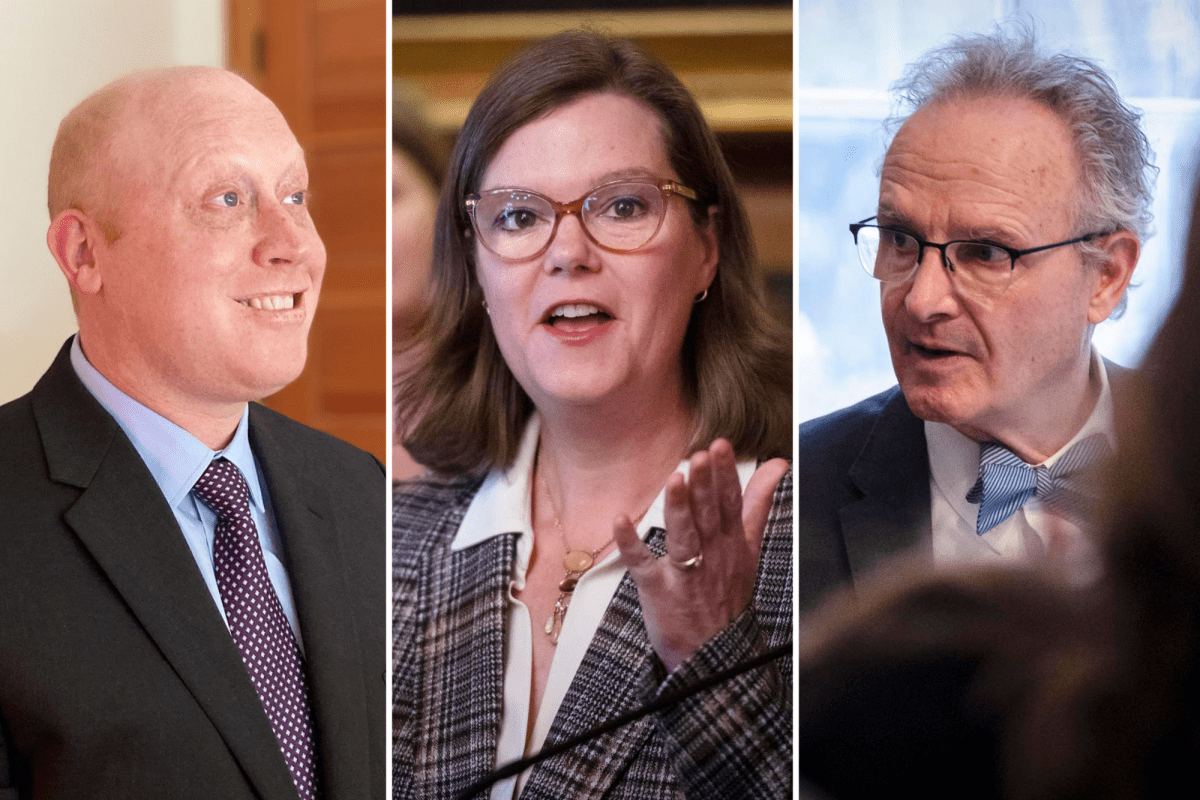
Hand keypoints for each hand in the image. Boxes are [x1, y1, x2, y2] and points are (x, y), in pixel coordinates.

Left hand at [614, 439, 787, 671]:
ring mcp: (684, 574)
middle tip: (701, 456)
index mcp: (732, 544)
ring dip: (678, 509)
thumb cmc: (725, 596)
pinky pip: (643, 565)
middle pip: (709, 516)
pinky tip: (620, 521)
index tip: (721, 446)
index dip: (726, 475)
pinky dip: (630, 544)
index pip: (731, 504)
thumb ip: (758, 503)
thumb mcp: (749, 548)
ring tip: (675, 480)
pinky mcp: (658, 591)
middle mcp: (711, 556)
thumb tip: (777, 464)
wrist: (713, 655)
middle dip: (706, 485)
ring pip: (684, 537)